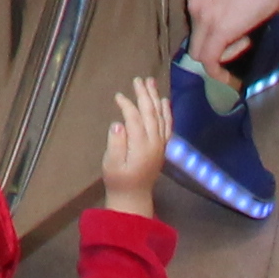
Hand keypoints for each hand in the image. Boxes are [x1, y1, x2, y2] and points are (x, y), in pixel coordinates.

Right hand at [101, 73, 168, 220]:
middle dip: (144, 95)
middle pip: (150, 113)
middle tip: (138, 79)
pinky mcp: (163, 147)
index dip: (127, 105)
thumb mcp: (110, 164)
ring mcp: (161, 145)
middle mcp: (155, 143)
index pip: (135, 118)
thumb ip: (115, 144)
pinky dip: (167, 112)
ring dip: (156, 98)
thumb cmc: (119, 180)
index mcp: (141, 146)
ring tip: (151, 82)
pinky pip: (167, 126)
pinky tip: (164, 101)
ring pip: (160, 116)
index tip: (118, 96)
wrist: (134, 197)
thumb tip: (118, 124)